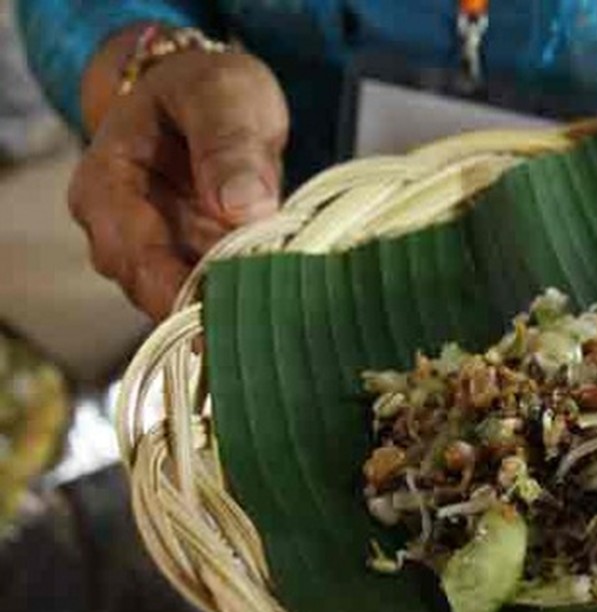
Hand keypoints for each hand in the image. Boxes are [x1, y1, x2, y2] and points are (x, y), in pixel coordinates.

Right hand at [69, 37, 288, 319]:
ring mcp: (155, 253)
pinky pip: (212, 296)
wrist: (213, 98)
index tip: (223, 315)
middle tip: (264, 322)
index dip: (178, 292)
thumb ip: (229, 144)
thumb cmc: (208, 90)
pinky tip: (279, 304)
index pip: (133, 256)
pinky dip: (243, 300)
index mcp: (105, 186)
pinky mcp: (192, 266)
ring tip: (277, 313)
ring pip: (184, 302)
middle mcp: (118, 231)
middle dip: (208, 310)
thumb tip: (243, 205)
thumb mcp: (222, 95)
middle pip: (155, 292)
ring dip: (229, 309)